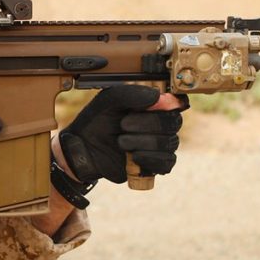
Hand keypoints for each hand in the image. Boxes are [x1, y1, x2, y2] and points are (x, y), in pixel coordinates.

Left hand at [59, 85, 186, 183]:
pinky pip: (166, 162)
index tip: (158, 105)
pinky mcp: (154, 165)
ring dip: (143, 142)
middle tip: (124, 124)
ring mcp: (158, 145)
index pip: (176, 103)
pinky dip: (150, 159)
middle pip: (173, 122)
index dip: (172, 104)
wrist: (83, 147)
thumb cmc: (97, 121)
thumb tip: (159, 97)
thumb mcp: (109, 100)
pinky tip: (134, 156)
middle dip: (148, 124)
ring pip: (169, 143)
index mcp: (152, 106)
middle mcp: (159, 125)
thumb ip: (132, 94)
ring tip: (121, 141)